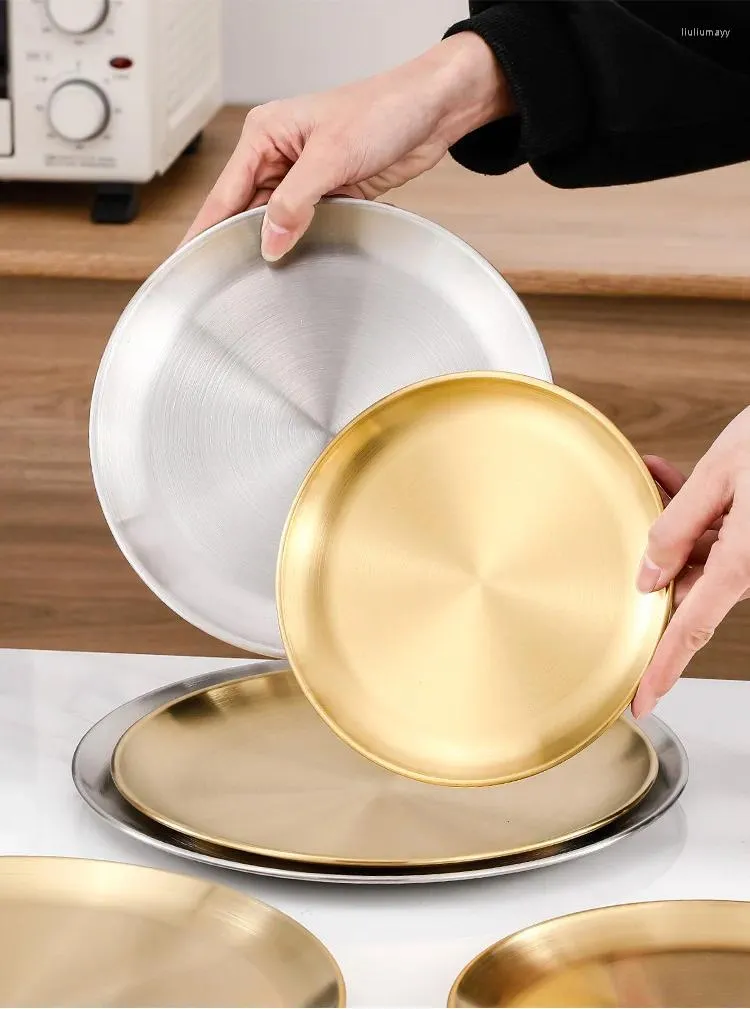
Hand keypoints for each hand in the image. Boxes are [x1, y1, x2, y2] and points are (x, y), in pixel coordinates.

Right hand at [183, 33, 513, 258]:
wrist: (431, 112)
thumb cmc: (383, 111)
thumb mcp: (332, 157)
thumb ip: (295, 203)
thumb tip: (270, 241)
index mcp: (266, 135)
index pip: (224, 192)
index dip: (206, 228)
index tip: (190, 258)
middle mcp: (280, 156)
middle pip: (246, 211)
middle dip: (241, 241)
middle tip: (227, 279)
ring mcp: (305, 177)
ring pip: (276, 222)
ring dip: (275, 244)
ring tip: (262, 276)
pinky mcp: (331, 193)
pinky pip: (305, 226)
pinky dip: (302, 242)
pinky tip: (298, 260)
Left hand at [632, 409, 749, 717]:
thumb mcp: (720, 475)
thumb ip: (677, 526)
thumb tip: (648, 574)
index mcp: (743, 562)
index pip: (690, 628)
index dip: (662, 667)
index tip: (640, 700)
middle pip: (689, 582)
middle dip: (661, 552)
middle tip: (645, 504)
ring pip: (700, 552)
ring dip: (675, 520)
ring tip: (658, 475)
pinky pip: (718, 532)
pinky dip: (693, 508)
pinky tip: (670, 474)